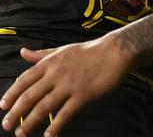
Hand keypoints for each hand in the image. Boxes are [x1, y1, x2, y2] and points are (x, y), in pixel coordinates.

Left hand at [0, 38, 132, 135]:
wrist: (117, 51)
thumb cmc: (90, 51)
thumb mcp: (62, 50)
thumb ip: (41, 54)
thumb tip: (22, 52)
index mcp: (49, 63)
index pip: (23, 80)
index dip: (11, 94)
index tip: (3, 106)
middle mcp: (56, 74)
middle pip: (29, 96)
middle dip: (15, 113)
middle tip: (6, 125)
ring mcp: (70, 85)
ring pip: (43, 107)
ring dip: (30, 122)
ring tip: (21, 134)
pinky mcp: (84, 94)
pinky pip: (65, 113)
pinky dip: (55, 125)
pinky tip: (48, 135)